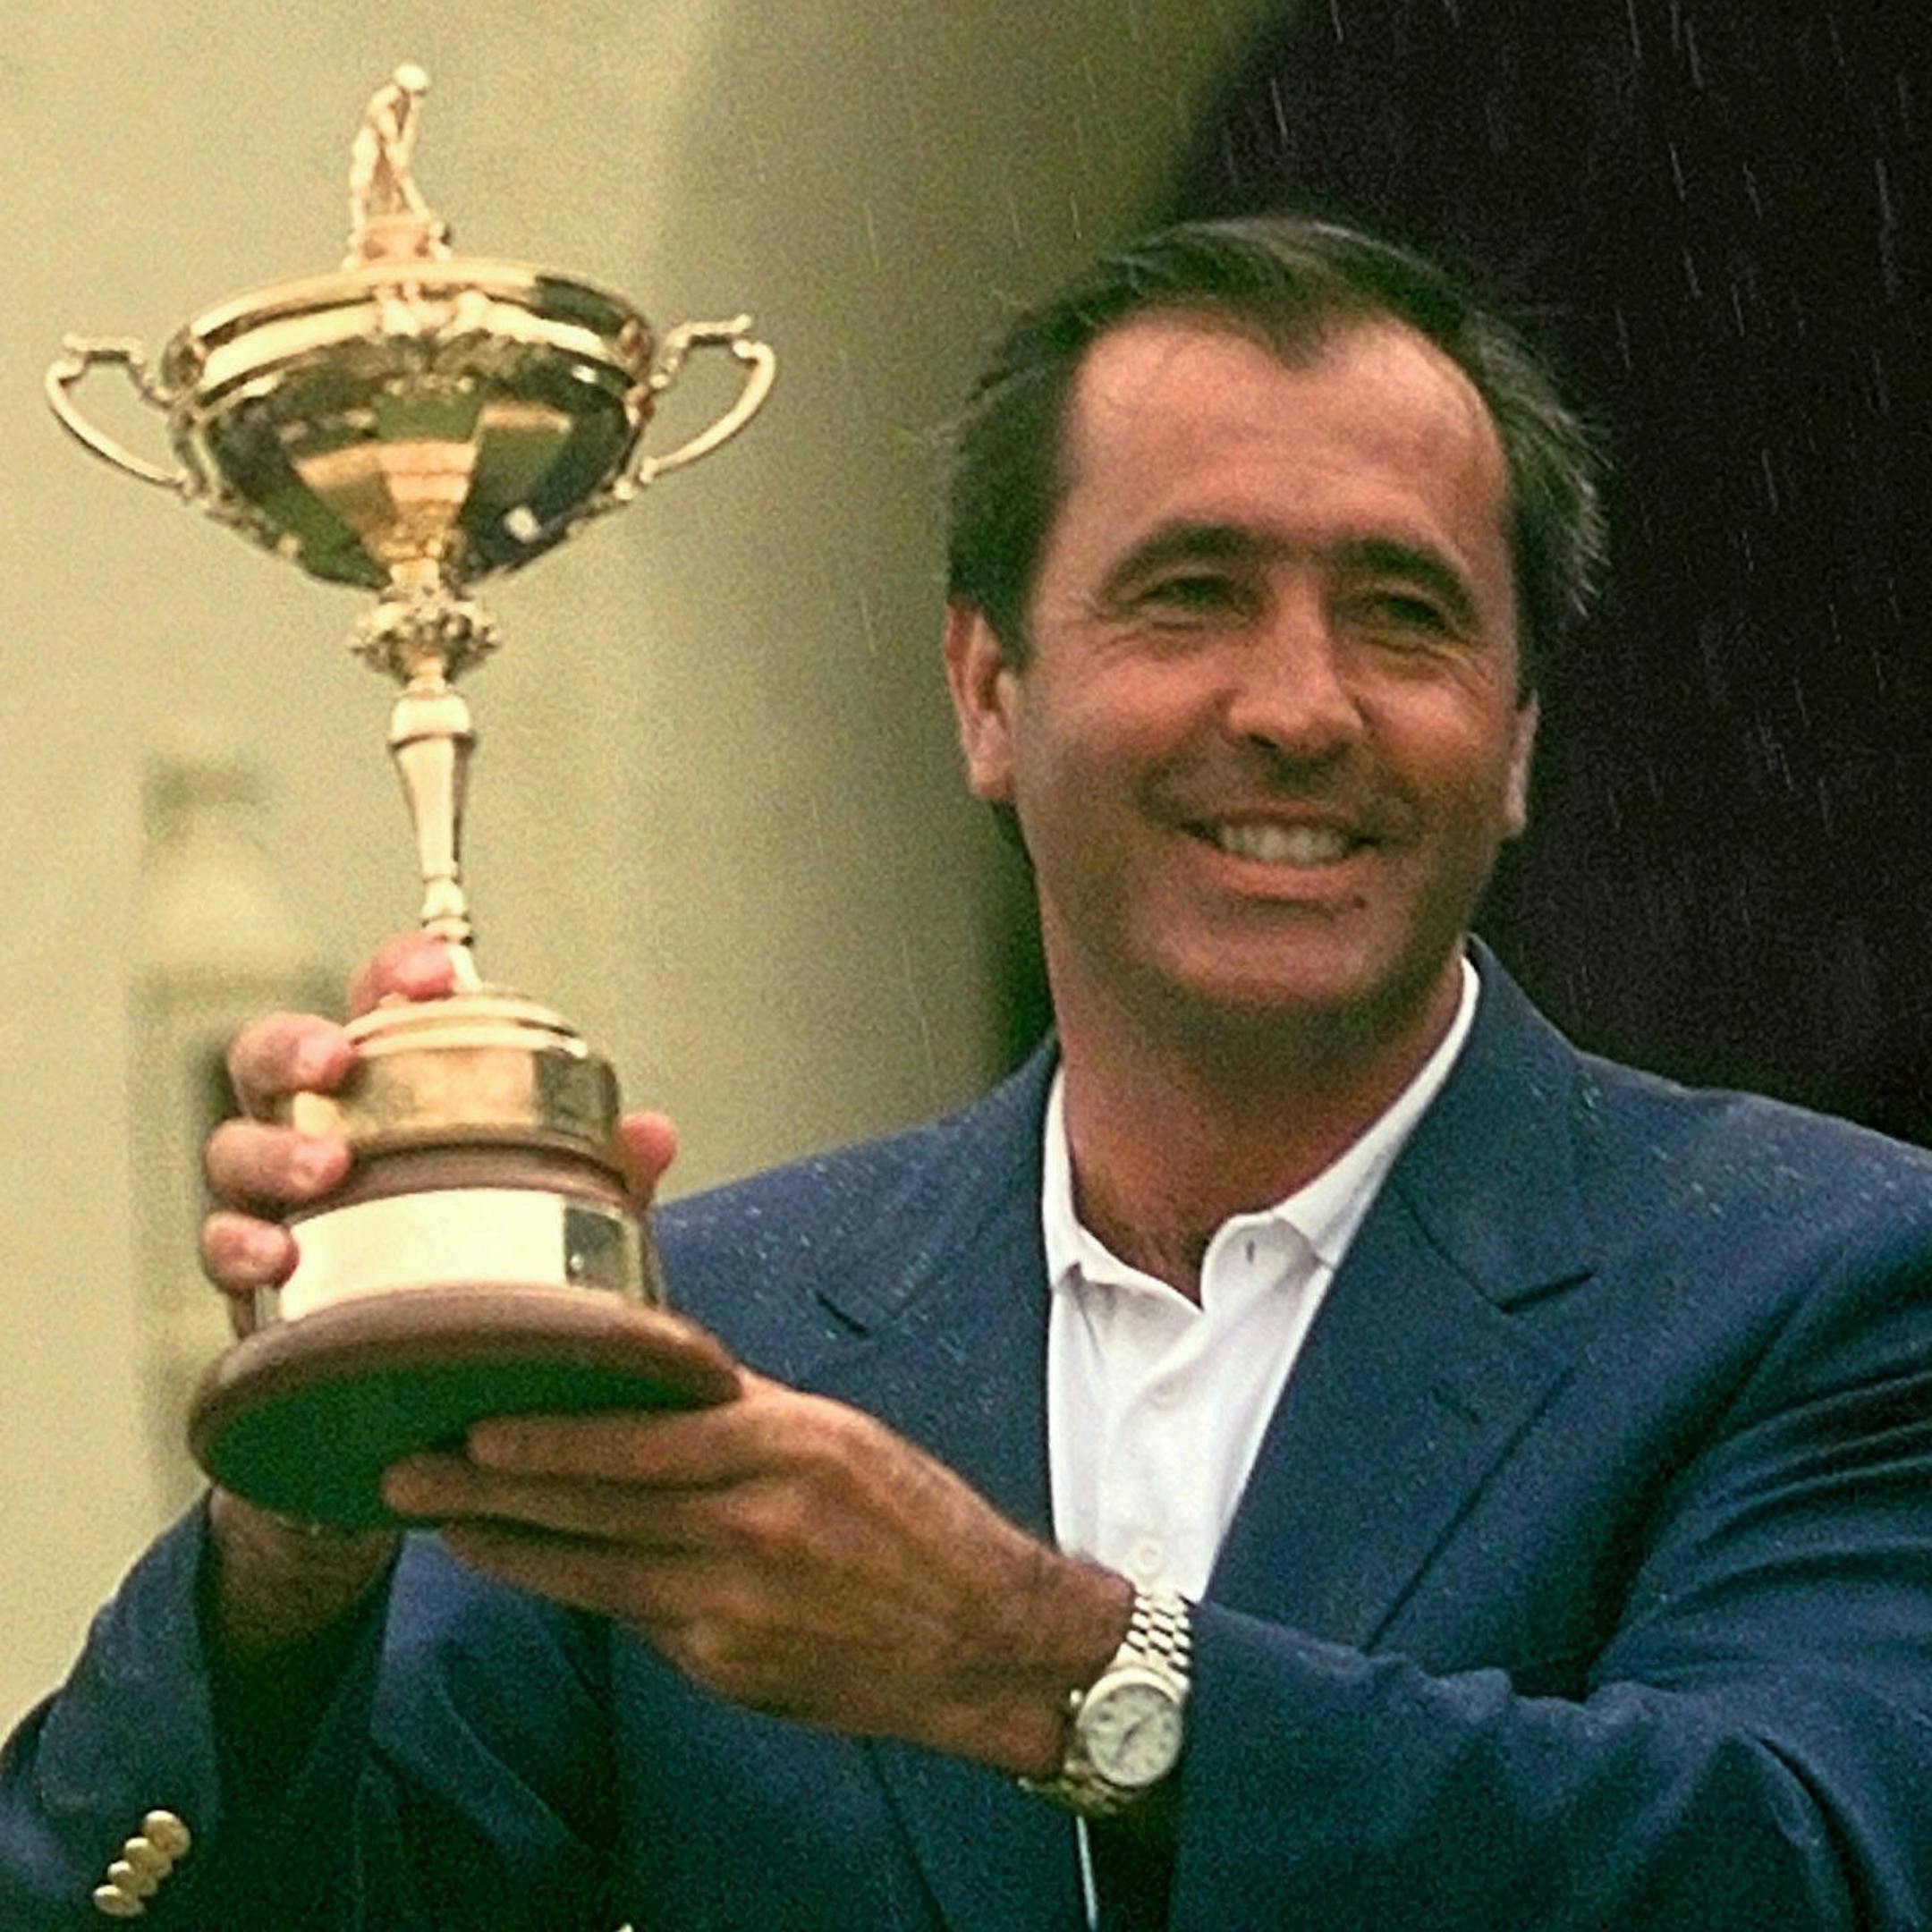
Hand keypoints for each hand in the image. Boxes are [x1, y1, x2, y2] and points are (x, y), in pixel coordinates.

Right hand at [197, 930, 679, 1648]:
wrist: (420, 1416)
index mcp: (392, 1100)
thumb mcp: (559, 1226)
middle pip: (273, 1061)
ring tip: (321, 1174)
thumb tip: (651, 1133)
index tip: (435, 975)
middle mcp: (320, 1137)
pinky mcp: (251, 1289)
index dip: (395, 976)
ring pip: (232, 1152)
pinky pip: (222, 1255)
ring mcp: (275, 1211)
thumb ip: (601, 1179)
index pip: (381, 1009)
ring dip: (270, 1153)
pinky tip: (275, 1263)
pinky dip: (240, 1251)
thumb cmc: (490, 1283)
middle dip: (296, 1047)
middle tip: (337, 1060)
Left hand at [383, 1376, 1131, 1775]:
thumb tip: (655, 1377)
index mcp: (788, 1449)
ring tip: (444, 1523)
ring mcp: (734, 1608)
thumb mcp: (841, 1436)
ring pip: (594, 1571)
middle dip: (492, 1491)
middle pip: (596, 1506)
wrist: (983, 1638)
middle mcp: (754, 1527)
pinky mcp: (725, 1666)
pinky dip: (576, 1587)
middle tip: (409, 1473)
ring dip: (511, 1546)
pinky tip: (533, 1568)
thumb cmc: (917, 1522)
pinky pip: (633, 1617)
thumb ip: (744, 1411)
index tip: (477, 1424)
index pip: (644, 1440)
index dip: (551, 1438)